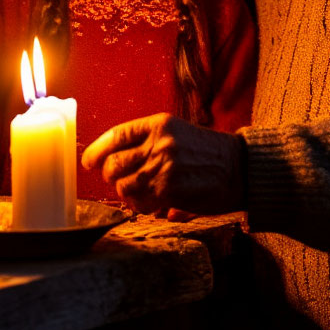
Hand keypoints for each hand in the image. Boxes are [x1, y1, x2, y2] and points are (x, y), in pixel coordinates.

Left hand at [81, 113, 244, 215]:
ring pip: (123, 185)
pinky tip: (152, 204)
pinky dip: (141, 205)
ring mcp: (163, 166)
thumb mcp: (178, 133)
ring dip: (126, 193)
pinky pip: (140, 202)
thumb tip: (113, 159)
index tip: (88, 161)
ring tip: (139, 193)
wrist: (241, 168)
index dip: (96, 151)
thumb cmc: (208, 153)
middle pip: (113, 163)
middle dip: (110, 176)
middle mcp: (159, 142)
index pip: (116, 135)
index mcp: (159, 124)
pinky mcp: (169, 190)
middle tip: (118, 181)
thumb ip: (148, 142)